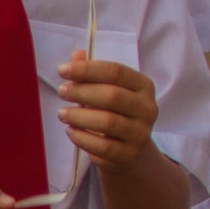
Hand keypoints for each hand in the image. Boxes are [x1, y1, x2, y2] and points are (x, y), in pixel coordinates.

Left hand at [58, 53, 156, 168]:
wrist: (128, 151)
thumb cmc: (113, 114)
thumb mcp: (104, 91)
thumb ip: (91, 74)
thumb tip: (76, 54)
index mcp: (143, 86)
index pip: (116, 72)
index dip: (87, 69)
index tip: (62, 70)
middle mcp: (148, 108)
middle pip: (112, 96)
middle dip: (82, 92)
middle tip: (61, 91)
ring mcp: (140, 132)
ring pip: (107, 122)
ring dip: (79, 116)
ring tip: (62, 113)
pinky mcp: (129, 154)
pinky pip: (102, 146)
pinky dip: (82, 137)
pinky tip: (71, 131)